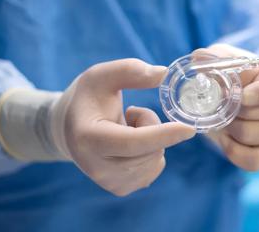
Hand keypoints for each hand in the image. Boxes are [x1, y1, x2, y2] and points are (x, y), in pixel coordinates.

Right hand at [50, 59, 195, 195]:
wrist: (70, 129)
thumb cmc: (88, 98)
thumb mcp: (102, 75)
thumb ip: (131, 70)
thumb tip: (163, 74)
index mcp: (88, 139)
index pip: (133, 142)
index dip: (163, 134)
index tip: (189, 128)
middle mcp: (96, 168)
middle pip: (150, 149)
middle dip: (153, 125)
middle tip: (132, 112)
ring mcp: (109, 182)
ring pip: (156, 158)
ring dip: (152, 138)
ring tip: (126, 128)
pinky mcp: (121, 188)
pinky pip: (155, 167)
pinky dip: (151, 152)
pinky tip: (129, 144)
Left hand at [194, 44, 258, 170]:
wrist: (233, 95)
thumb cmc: (234, 73)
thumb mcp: (225, 58)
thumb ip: (213, 56)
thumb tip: (198, 57)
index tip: (241, 96)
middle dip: (235, 110)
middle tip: (221, 102)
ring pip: (251, 136)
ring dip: (230, 127)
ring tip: (223, 117)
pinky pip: (253, 161)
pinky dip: (234, 151)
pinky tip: (225, 138)